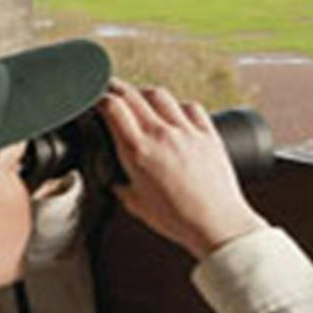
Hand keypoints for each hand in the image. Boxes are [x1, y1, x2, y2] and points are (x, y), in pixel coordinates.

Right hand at [99, 81, 264, 260]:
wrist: (218, 225)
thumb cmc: (177, 220)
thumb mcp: (135, 205)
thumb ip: (120, 186)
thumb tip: (114, 178)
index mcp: (138, 152)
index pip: (112, 107)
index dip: (98, 98)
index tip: (94, 100)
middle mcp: (161, 135)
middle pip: (131, 93)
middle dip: (114, 88)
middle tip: (108, 90)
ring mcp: (186, 131)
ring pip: (159, 94)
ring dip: (143, 93)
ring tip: (139, 100)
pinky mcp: (208, 134)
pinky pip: (190, 106)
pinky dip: (177, 105)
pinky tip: (174, 112)